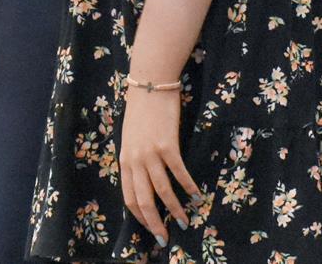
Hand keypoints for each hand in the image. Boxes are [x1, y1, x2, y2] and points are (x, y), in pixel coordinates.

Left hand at [119, 86, 198, 245]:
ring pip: (162, 190)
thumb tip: (145, 179)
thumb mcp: (131, 138)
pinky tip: (196, 194)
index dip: (140, 217)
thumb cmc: (142, 109)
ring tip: (185, 220)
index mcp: (125, 160)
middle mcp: (135, 160)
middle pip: (144, 200)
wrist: (149, 84)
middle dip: (155, 223)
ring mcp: (151, 153)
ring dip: (175, 208)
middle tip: (166, 238)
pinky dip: (188, 186)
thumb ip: (136, 159)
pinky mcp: (167, 144)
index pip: (129, 198)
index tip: (151, 228)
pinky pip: (178, 172)